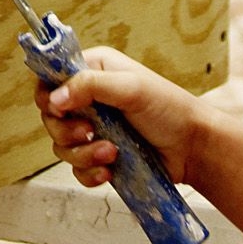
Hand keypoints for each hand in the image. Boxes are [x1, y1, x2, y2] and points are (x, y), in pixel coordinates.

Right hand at [39, 44, 207, 190]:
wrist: (193, 148)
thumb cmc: (169, 109)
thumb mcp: (131, 89)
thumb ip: (90, 86)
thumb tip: (55, 97)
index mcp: (93, 71)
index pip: (51, 78)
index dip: (49, 96)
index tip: (60, 109)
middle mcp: (89, 99)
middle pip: (51, 116)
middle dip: (67, 130)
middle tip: (90, 132)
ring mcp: (94, 129)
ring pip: (62, 146)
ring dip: (83, 154)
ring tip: (112, 153)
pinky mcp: (99, 156)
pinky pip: (77, 168)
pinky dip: (89, 172)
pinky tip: (109, 171)